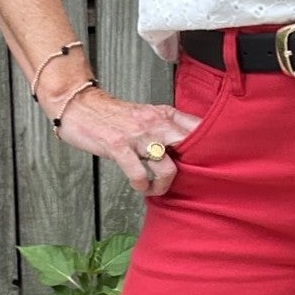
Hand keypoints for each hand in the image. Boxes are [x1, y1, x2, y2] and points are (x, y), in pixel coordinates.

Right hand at [50, 86, 203, 197]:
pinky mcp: (118, 146)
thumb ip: (167, 127)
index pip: (198, 126)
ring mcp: (137, 135)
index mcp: (164, 114)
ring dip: (165, 184)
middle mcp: (154, 123)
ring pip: (167, 166)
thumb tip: (188, 146)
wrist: (79, 105)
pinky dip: (143, 186)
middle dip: (195, 166)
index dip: (213, 144)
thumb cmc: (113, 115)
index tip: (216, 160)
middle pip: (189, 144)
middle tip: (189, 180)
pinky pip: (139, 173)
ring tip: (158, 189)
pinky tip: (141, 187)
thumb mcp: (146, 114)